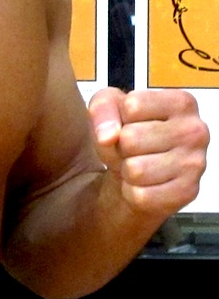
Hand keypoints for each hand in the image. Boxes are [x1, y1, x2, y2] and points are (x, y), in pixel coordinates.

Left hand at [88, 88, 208, 214]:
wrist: (134, 175)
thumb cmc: (127, 137)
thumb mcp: (109, 109)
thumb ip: (102, 107)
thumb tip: (108, 135)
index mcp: (181, 103)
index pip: (132, 106)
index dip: (119, 118)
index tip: (129, 123)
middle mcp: (194, 131)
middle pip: (131, 139)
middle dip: (121, 147)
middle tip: (131, 150)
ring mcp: (194, 163)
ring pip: (135, 169)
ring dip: (126, 171)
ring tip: (137, 165)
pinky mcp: (186, 192)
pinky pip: (141, 195)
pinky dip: (132, 192)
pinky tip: (144, 184)